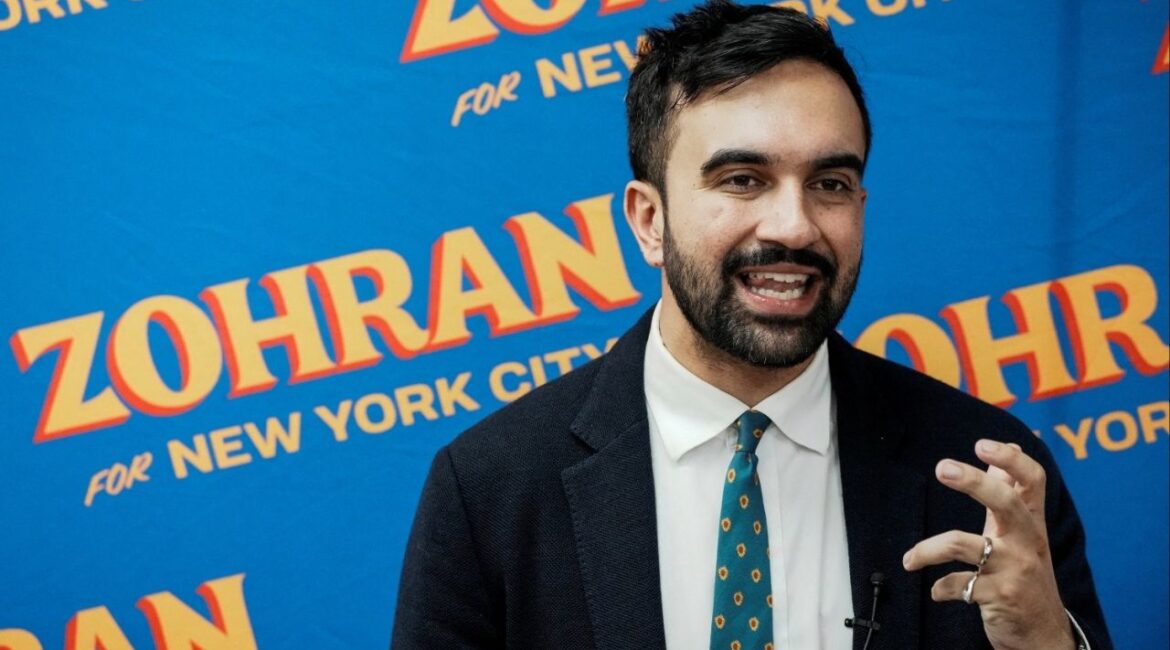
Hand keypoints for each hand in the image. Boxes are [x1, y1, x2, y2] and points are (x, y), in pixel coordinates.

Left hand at [902, 440, 1075, 649]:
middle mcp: (1027, 542)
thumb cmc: (1026, 575)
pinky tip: (937, 591)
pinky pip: (957, 585)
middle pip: (1004, 502)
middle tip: (942, 467)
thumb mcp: (1023, 533)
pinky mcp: (999, 596)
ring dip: (927, 549)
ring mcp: (1014, 569)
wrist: (1044, 634)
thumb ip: (1012, 492)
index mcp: (1031, 522)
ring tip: (911, 559)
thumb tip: (1012, 447)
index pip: (1033, 481)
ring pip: (962, 544)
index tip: (983, 444)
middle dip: (972, 482)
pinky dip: (941, 588)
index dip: (1010, 459)